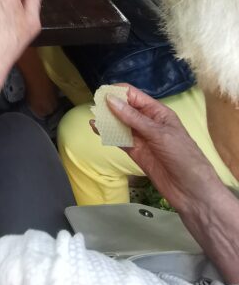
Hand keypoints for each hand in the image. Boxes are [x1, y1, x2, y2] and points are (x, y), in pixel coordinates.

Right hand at [104, 86, 223, 215]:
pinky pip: (119, 140)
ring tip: (92, 118)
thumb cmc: (183, 157)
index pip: (133, 95)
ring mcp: (140, 138)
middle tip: (94, 108)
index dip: (117, 92)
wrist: (192, 192)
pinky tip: (97, 130)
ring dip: (106, 120)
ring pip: (119, 124)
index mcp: (157, 112)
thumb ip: (134, 118)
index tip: (101, 95)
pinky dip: (108, 135)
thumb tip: (110, 100)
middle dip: (109, 106)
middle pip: (124, 108)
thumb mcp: (159, 134)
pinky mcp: (135, 153)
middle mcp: (147, 122)